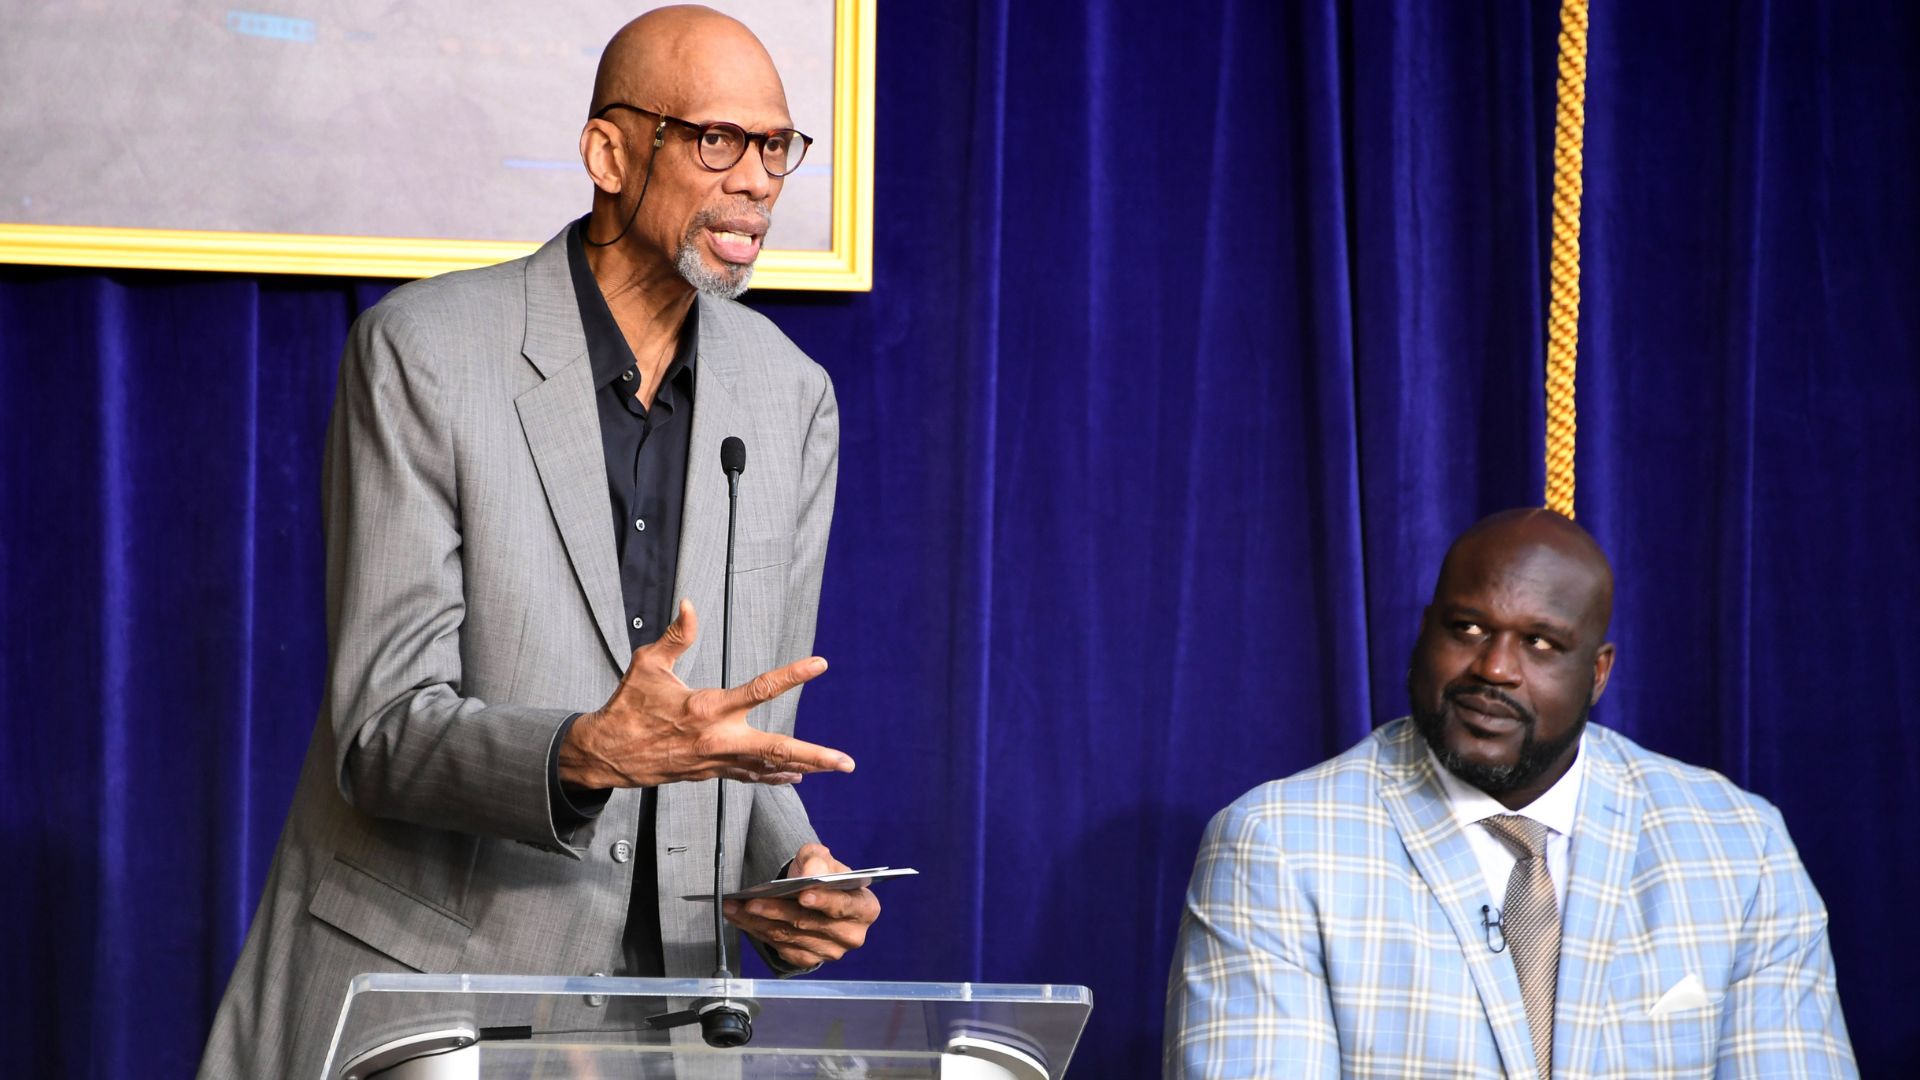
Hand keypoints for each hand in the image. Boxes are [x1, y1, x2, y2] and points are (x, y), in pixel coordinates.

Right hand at [557, 600, 852, 787]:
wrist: (607, 755)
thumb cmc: (628, 706)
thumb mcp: (648, 664)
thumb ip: (677, 635)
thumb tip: (690, 604)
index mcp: (706, 708)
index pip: (760, 689)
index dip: (793, 674)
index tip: (820, 664)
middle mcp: (717, 738)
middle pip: (777, 748)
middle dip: (814, 754)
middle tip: (846, 761)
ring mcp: (716, 760)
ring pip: (768, 766)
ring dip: (803, 766)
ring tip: (834, 766)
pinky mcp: (711, 773)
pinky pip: (749, 776)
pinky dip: (773, 775)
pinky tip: (795, 776)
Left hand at [724, 843, 879, 969]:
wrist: (814, 895)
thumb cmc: (823, 875)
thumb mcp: (821, 858)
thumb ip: (817, 860)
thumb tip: (810, 874)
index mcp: (864, 907)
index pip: (844, 906)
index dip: (824, 901)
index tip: (802, 895)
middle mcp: (851, 935)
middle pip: (809, 923)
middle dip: (776, 910)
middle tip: (751, 900)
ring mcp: (830, 952)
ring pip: (789, 936)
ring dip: (758, 921)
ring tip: (737, 907)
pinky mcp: (809, 959)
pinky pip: (779, 947)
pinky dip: (757, 931)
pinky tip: (741, 919)